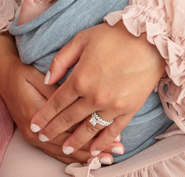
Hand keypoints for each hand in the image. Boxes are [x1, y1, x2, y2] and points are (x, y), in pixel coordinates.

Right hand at [0, 32, 120, 165]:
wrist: (1, 75)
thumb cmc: (21, 72)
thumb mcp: (37, 76)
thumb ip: (55, 90)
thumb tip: (77, 99)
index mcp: (35, 114)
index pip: (69, 129)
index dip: (92, 133)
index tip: (113, 136)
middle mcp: (33, 131)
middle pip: (68, 144)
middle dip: (93, 150)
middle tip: (115, 152)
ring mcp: (32, 136)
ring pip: (63, 151)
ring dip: (85, 155)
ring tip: (106, 158)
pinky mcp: (34, 136)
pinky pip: (55, 150)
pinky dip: (73, 154)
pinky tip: (87, 156)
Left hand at [31, 22, 164, 156]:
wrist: (149, 38)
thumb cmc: (114, 35)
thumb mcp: (81, 39)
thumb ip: (61, 60)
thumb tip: (47, 79)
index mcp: (80, 79)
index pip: (56, 103)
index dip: (44, 116)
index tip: (34, 126)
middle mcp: (94, 96)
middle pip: (69, 119)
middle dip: (53, 130)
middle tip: (42, 138)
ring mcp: (112, 105)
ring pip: (89, 129)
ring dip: (75, 142)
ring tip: (65, 149)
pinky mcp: (129, 109)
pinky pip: (113, 130)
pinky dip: (103, 142)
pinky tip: (94, 150)